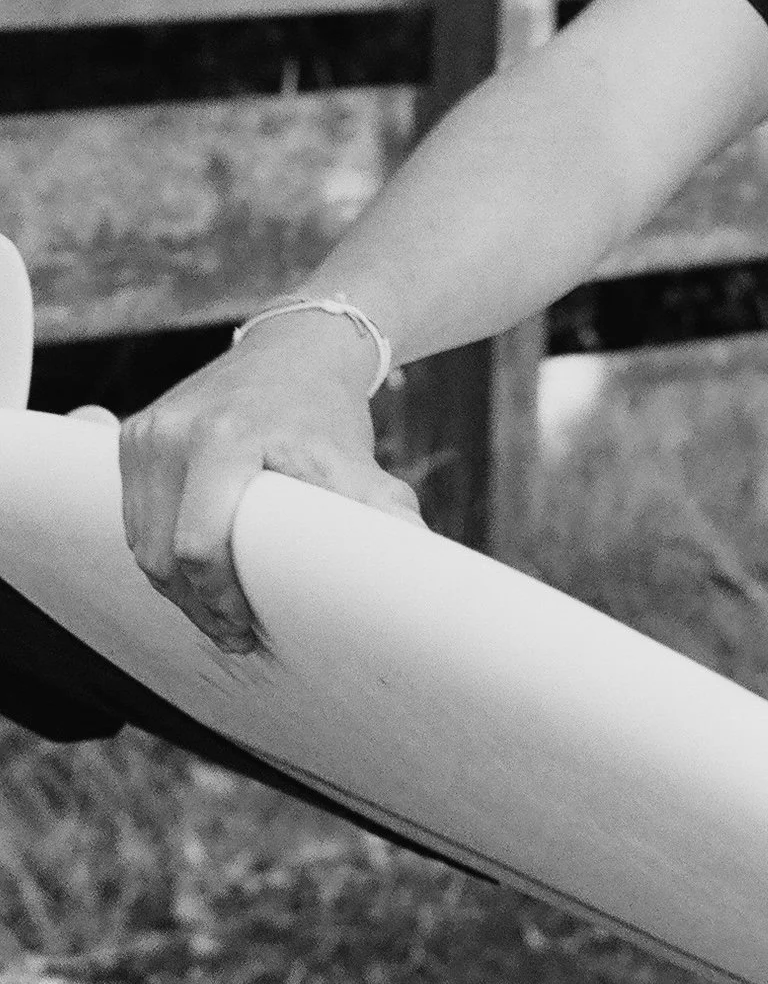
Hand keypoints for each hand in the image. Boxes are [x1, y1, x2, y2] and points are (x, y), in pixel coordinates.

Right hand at [119, 316, 420, 656]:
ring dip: (176, 587)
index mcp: (226, 438)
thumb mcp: (357, 461)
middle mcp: (175, 432)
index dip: (219, 600)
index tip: (247, 630)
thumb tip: (419, 561)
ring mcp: (147, 433)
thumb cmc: (329, 415)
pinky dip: (161, 552)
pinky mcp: (133, 436)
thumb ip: (384, 511)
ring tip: (218, 610)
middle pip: (162, 555)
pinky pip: (135, 518)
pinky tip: (196, 574)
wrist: (297, 349)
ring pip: (142, 543)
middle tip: (235, 634)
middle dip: (198, 605)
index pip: (199, 545)